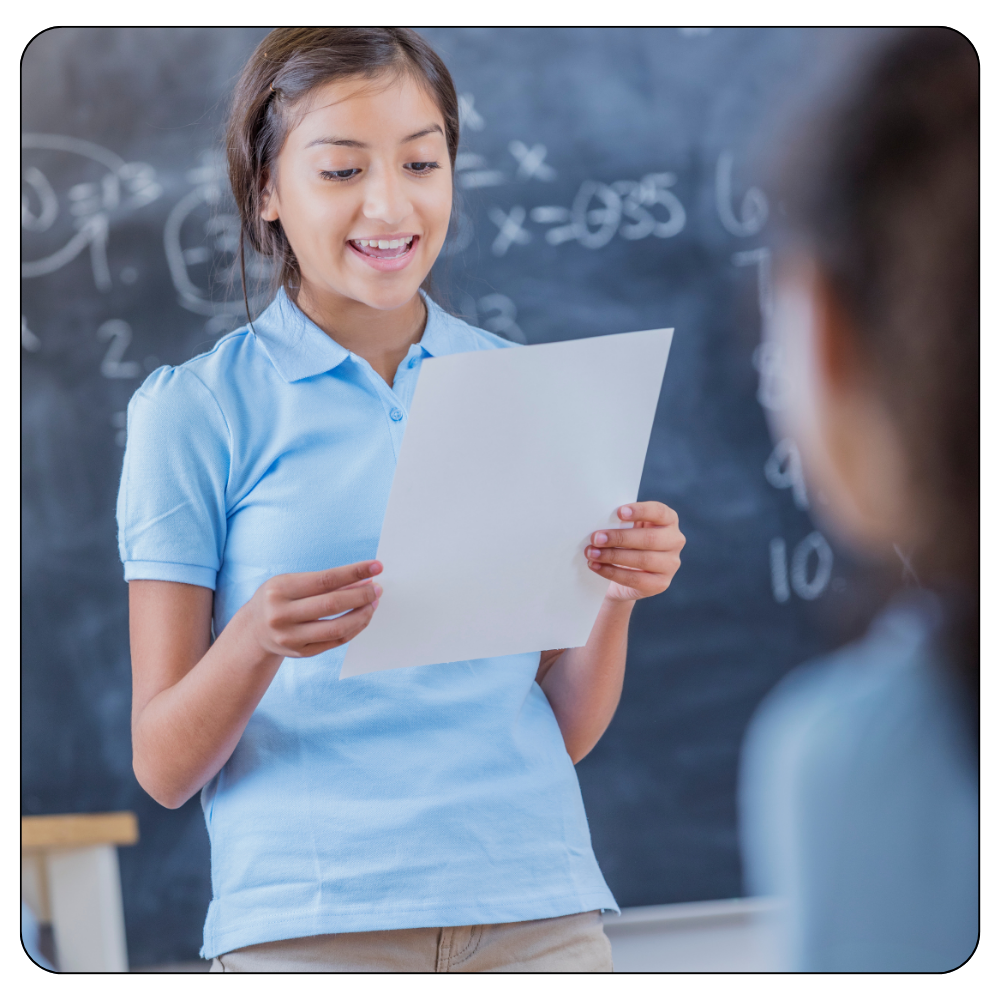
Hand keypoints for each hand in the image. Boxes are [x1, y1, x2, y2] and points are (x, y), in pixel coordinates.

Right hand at [244, 560, 382, 657]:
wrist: (254, 631)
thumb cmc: (278, 598)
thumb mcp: (292, 582)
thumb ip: (324, 582)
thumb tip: (364, 579)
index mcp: (279, 590)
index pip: (325, 579)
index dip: (354, 572)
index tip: (377, 566)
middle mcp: (282, 615)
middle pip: (333, 604)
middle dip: (362, 595)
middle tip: (377, 588)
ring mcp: (290, 638)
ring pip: (337, 628)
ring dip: (362, 614)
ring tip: (373, 603)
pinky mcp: (301, 653)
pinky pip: (336, 641)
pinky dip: (354, 628)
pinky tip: (363, 617)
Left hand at [586, 502, 683, 602]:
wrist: (624, 575)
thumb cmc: (626, 543)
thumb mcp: (627, 527)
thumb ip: (622, 522)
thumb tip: (600, 519)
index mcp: (668, 520)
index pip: (659, 512)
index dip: (640, 511)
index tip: (619, 512)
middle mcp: (675, 541)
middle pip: (649, 538)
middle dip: (619, 538)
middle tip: (596, 538)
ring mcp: (671, 564)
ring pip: (643, 560)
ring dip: (613, 556)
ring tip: (592, 553)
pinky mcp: (661, 583)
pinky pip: (635, 579)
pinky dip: (612, 572)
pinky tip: (597, 566)